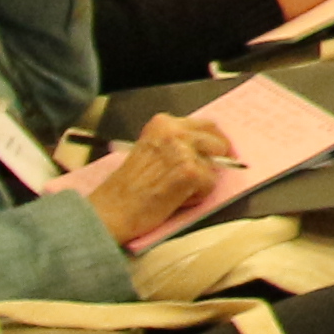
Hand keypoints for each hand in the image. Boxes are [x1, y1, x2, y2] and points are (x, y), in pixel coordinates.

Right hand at [80, 111, 239, 243]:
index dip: (215, 141)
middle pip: (218, 141)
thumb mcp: (151, 151)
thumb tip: (207, 148)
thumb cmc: (128, 187)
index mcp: (163, 124)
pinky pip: (210, 184)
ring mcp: (183, 151)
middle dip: (219, 159)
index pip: (206, 125)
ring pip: (214, 166)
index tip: (221, 151)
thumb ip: (177, 144)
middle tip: (210, 174)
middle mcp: (174, 132)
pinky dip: (198, 196)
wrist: (112, 210)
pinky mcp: (189, 172)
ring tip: (177, 191)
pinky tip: (176, 199)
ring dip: (202, 181)